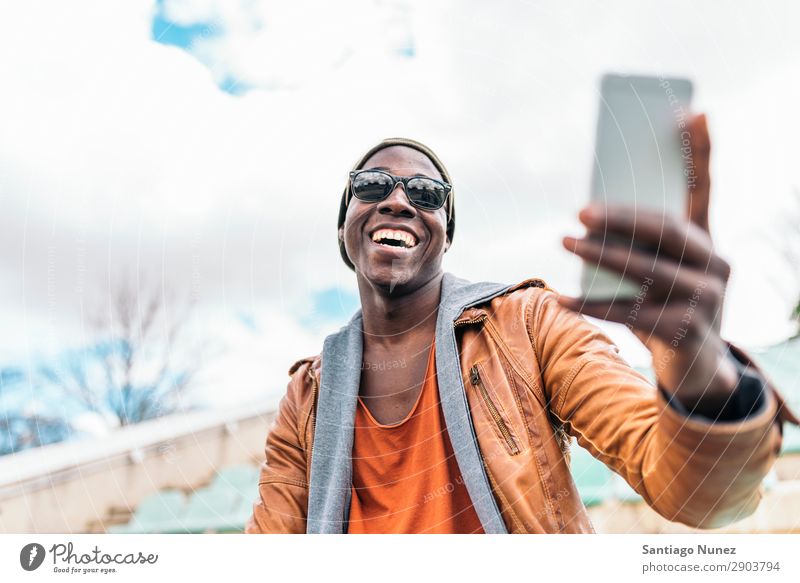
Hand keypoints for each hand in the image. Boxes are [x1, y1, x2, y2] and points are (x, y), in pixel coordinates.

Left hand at [558, 114, 738, 410]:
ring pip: (648, 271)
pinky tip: (563, 299)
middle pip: (668, 231)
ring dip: (601, 257)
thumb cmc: (668, 305)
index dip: (701, 151)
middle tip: (581, 211)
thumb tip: (590, 214)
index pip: (705, 189)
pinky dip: (594, 304)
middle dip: (621, 218)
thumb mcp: (662, 271)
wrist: (697, 368)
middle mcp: (715, 264)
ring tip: (565, 242)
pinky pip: (631, 313)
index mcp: (707, 240)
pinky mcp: (686, 332)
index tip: (692, 111)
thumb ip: (639, 244)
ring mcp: (706, 300)